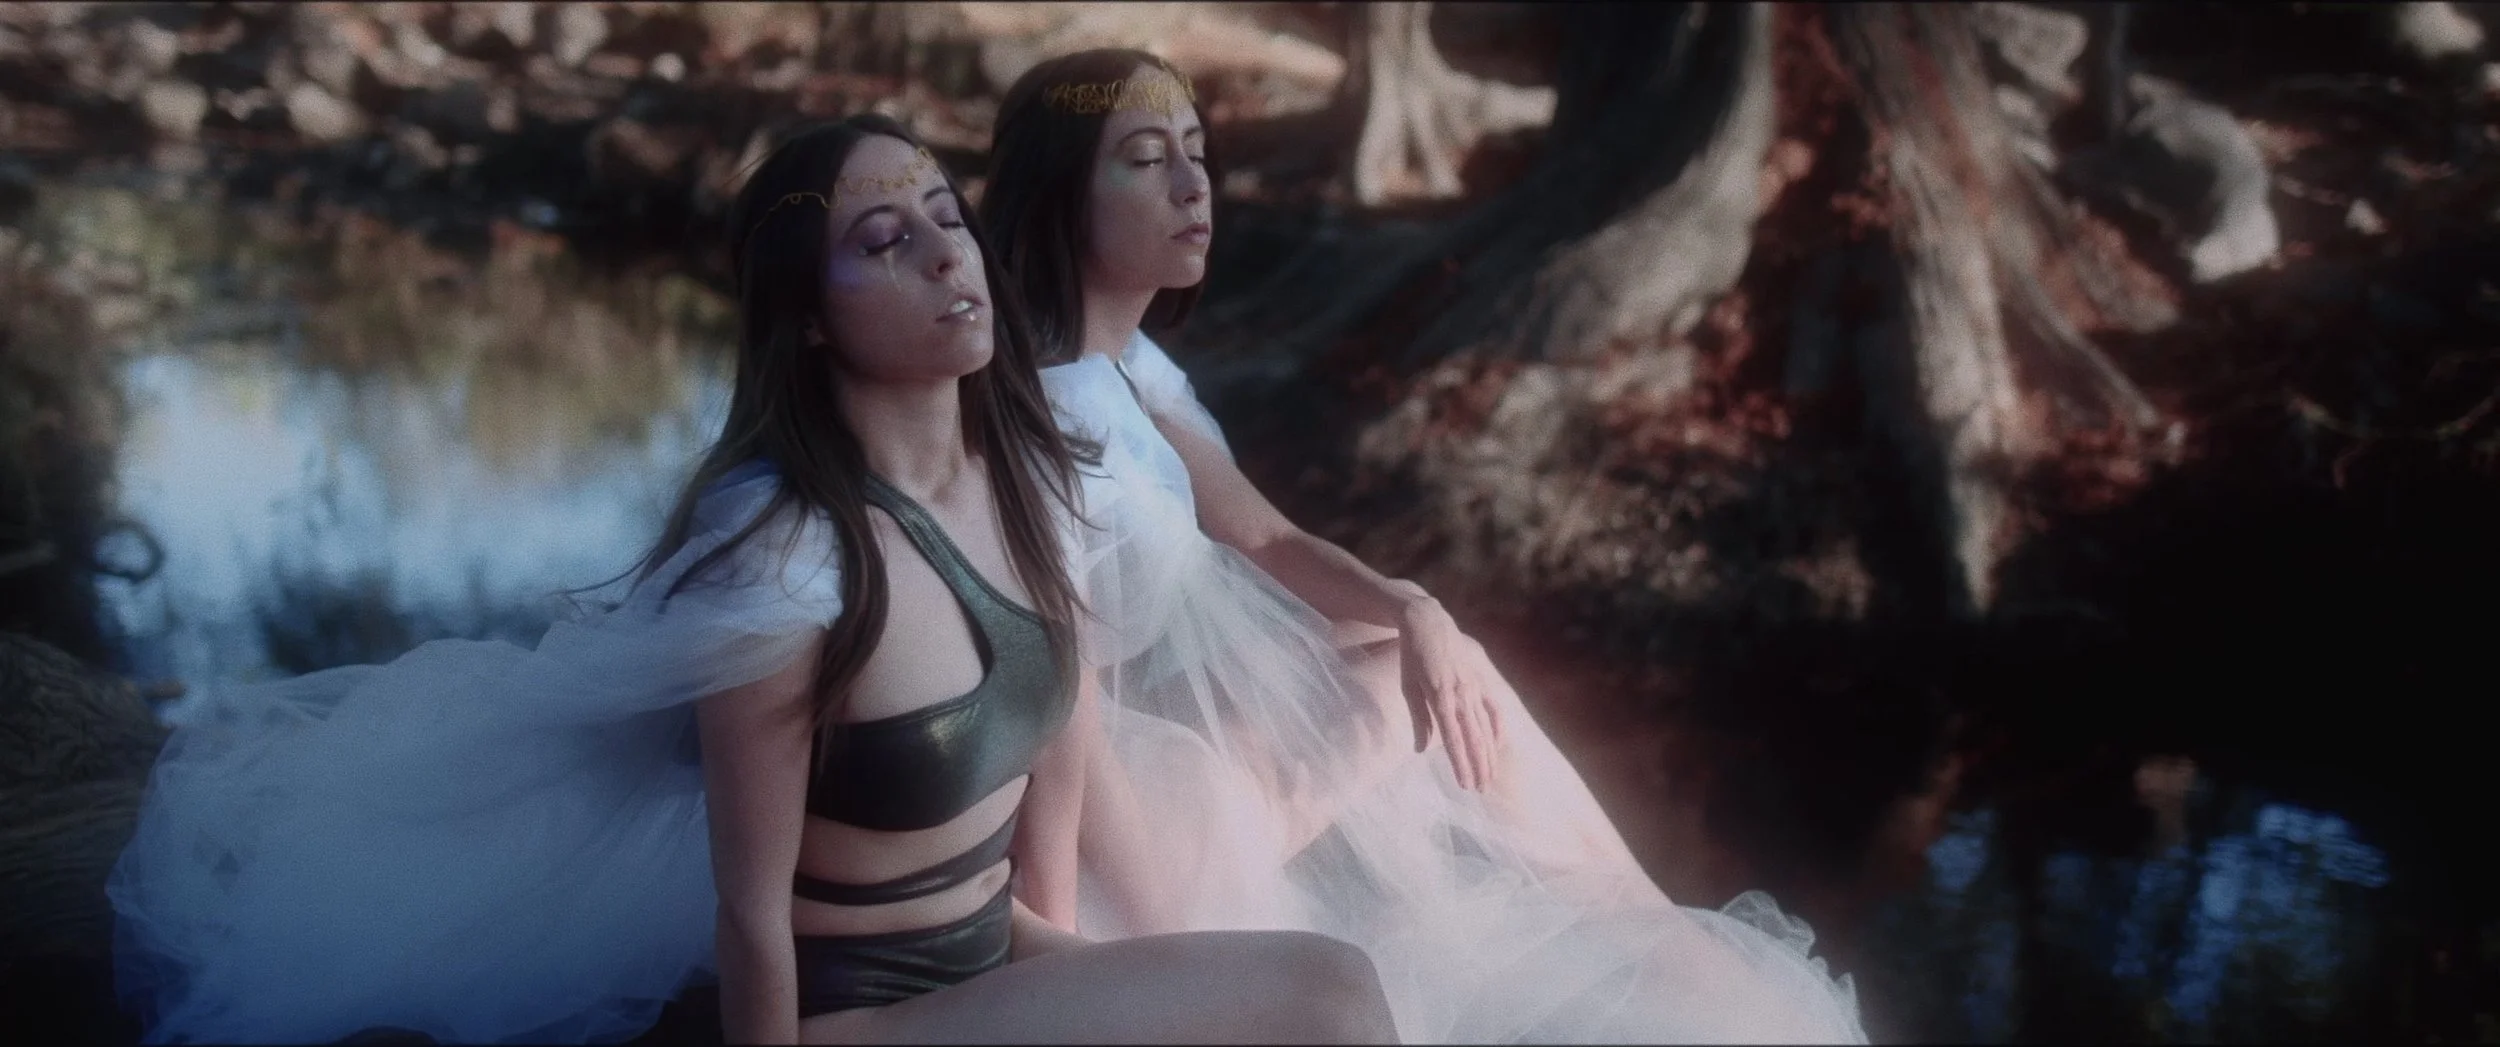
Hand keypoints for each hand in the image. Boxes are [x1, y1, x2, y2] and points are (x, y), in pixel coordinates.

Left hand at [1397, 597, 1506, 791]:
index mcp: (1440, 697)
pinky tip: (1499, 744)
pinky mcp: (1481, 679)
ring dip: (1489, 754)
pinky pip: (1495, 707)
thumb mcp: (1408, 687)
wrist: (1429, 623)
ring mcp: (1474, 686)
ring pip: (1486, 727)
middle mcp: (1461, 694)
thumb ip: (1418, 719)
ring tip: (1490, 777)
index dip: (1460, 764)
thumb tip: (1420, 749)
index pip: (1453, 739)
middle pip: (1474, 738)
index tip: (1464, 785)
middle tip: (1480, 790)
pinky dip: (1498, 726)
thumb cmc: (1411, 657)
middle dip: (1479, 766)